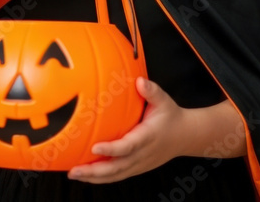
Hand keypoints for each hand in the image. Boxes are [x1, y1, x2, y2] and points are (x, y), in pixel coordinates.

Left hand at [67, 78, 184, 183]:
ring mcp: (139, 164)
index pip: (128, 146)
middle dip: (94, 171)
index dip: (111, 149)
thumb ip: (151, 91)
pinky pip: (117, 176)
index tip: (94, 147)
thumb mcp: (164, 101)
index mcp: (147, 137)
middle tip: (74, 170)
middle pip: (117, 168)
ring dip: (94, 178)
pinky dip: (101, 179)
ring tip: (74, 174)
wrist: (185, 136)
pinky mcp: (136, 168)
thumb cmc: (171, 117)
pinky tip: (86, 176)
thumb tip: (139, 81)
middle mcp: (142, 154)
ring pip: (115, 175)